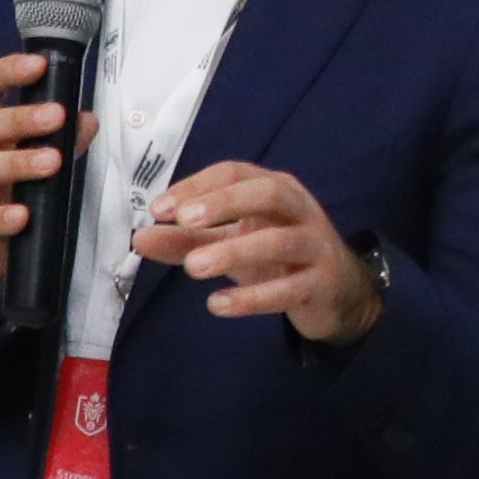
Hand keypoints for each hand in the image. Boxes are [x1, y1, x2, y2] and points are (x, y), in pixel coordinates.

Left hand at [136, 158, 380, 339]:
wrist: (339, 291)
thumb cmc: (277, 256)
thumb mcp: (231, 242)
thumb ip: (187, 239)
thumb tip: (139, 239)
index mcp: (273, 189)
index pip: (235, 173)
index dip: (197, 186)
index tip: (159, 209)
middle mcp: (298, 209)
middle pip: (266, 193)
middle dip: (224, 203)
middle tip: (184, 220)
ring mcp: (314, 246)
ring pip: (279, 242)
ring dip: (234, 252)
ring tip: (193, 267)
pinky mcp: (322, 284)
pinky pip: (289, 289)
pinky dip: (253, 298)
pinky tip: (217, 305)